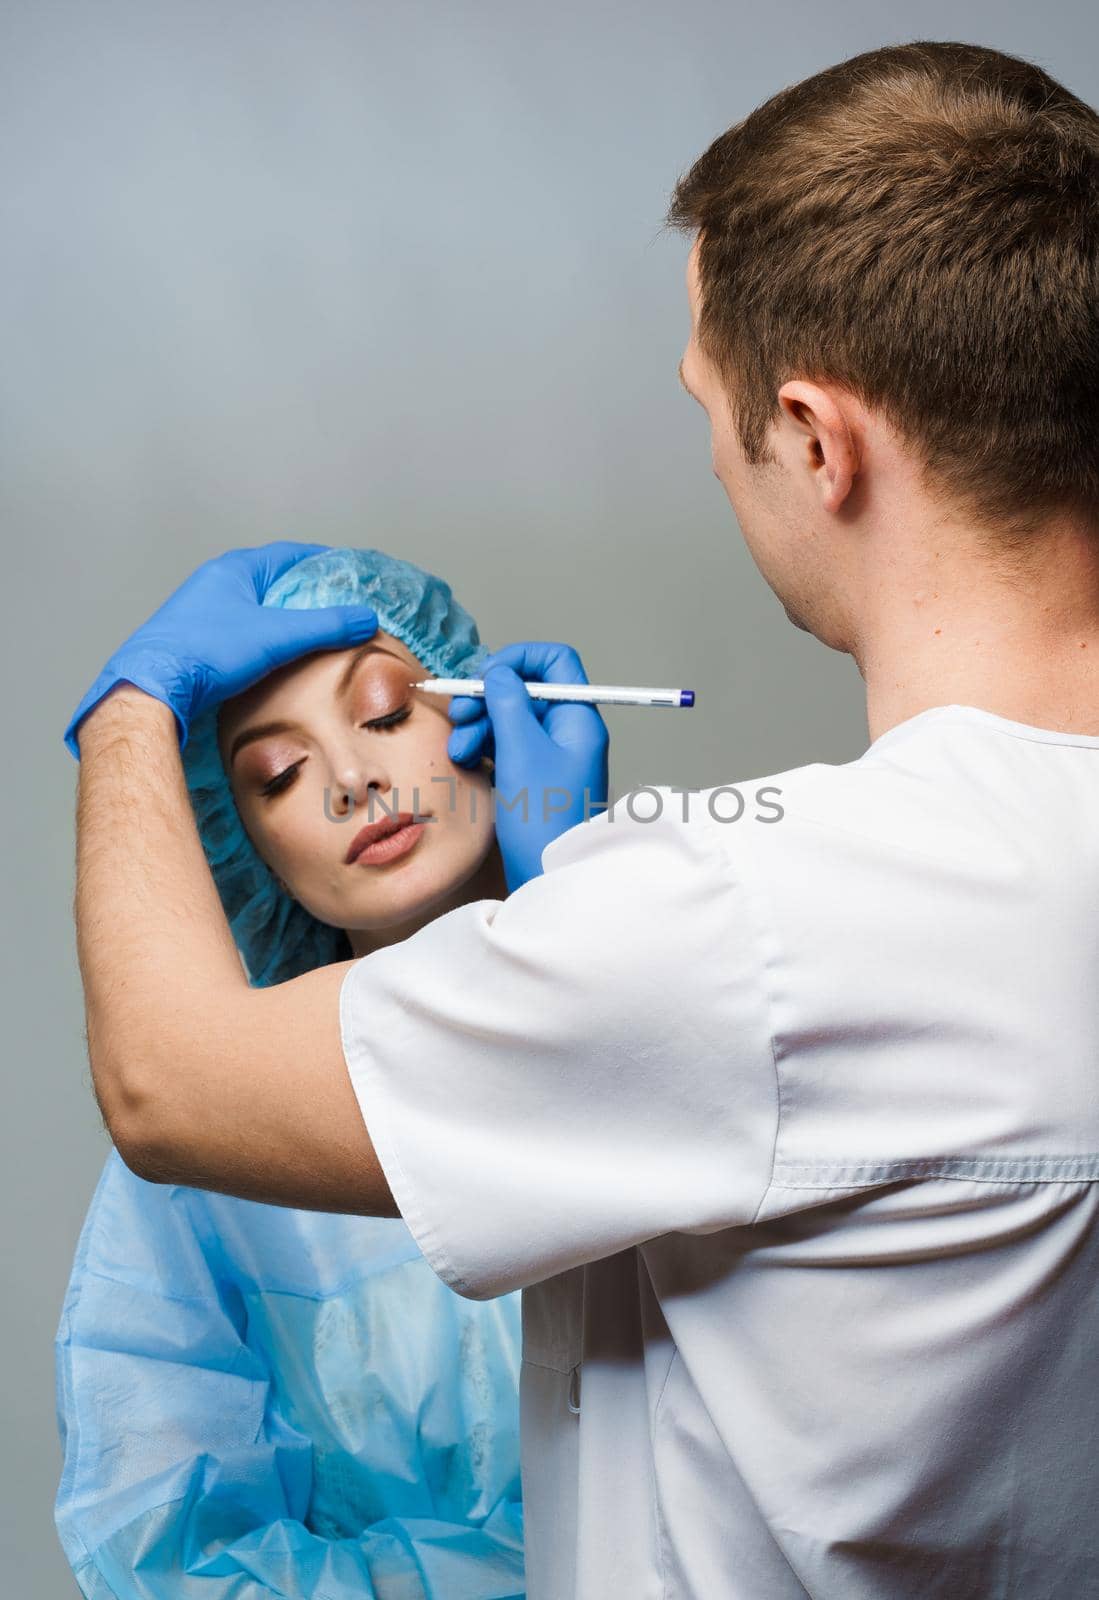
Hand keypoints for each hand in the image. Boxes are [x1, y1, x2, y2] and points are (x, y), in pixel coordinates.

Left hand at [63, 542, 378, 758]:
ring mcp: (202, 608)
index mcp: (237, 569)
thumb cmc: (210, 651)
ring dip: (282, 614)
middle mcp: (216, 581)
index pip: (290, 554)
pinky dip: (263, 634)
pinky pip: (239, 626)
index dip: (322, 561)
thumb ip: (326, 626)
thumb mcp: (278, 637)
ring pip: (254, 604)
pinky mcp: (194, 636)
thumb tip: (368, 616)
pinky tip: (273, 654)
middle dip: (305, 589)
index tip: (348, 572)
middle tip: (336, 603)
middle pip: (272, 578)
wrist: (153, 686)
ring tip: (311, 630)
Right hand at [447, 642, 608, 892]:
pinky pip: (506, 747)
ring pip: (510, 719)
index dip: (518, 660)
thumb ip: (509, 703)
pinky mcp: (533, 779)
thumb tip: (499, 672)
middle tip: (460, 714)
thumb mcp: (521, 750)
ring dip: (478, 726)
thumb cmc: (543, 818)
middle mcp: (569, 733)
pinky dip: (483, 748)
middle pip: (525, 690)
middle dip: (487, 698)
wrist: (548, 878)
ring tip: (459, 750)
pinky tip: (465, 762)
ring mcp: (551, 757)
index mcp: (578, 719)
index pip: (555, 662)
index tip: (484, 675)